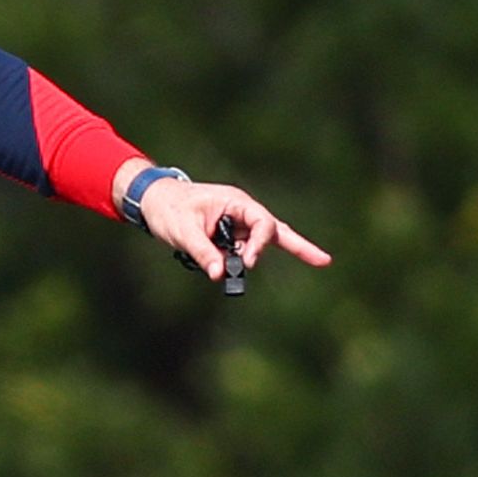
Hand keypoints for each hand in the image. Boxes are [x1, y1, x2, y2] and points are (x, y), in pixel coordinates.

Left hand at [137, 179, 330, 280]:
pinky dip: (240, 261)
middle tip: (325, 261)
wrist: (152, 201)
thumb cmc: (168, 208)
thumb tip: (221, 276)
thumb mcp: (183, 231)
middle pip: (275, 232)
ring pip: (258, 245)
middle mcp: (241, 212)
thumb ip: (203, 252)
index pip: (262, 223)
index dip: (260, 245)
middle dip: (299, 247)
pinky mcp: (228, 236)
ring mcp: (236, 224)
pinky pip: (242, 251)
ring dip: (249, 259)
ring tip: (239, 262)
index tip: (247, 263)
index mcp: (236, 202)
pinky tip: (238, 268)